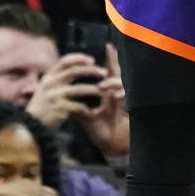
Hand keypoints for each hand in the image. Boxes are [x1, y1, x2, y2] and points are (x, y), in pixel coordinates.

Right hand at [26, 52, 106, 127]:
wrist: (29, 127)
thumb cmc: (42, 107)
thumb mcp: (45, 88)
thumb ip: (58, 78)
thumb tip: (76, 66)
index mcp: (48, 77)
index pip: (65, 61)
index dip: (79, 58)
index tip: (91, 60)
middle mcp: (51, 84)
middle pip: (74, 71)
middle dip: (91, 71)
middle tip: (104, 72)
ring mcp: (54, 97)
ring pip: (79, 89)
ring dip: (93, 89)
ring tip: (103, 91)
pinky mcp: (58, 110)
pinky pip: (77, 106)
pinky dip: (86, 107)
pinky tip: (91, 109)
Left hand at [78, 43, 128, 158]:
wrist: (114, 149)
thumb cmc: (104, 133)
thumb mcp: (88, 119)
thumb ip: (79, 108)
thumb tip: (64, 99)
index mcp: (109, 95)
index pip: (108, 75)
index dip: (110, 61)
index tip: (108, 45)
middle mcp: (118, 94)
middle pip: (117, 74)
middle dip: (113, 62)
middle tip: (108, 51)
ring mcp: (125, 100)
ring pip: (121, 83)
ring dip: (111, 83)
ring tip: (102, 87)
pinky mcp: (131, 108)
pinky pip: (127, 97)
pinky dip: (120, 94)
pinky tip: (115, 96)